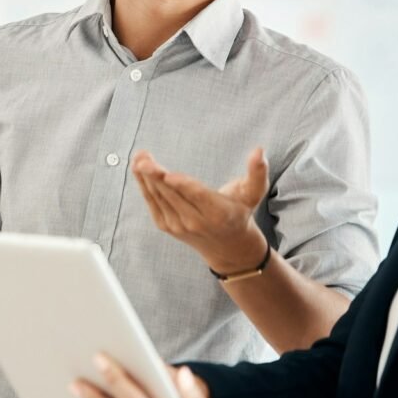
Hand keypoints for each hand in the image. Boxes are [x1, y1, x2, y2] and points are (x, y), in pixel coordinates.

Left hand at [131, 147, 269, 274]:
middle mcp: (196, 222)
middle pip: (173, 195)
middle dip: (156, 175)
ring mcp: (178, 225)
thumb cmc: (239, 213)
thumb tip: (259, 150)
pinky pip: (152, 203)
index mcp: (218, 213)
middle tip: (144, 157)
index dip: (182, 185)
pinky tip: (138, 169)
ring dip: (146, 177)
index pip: (198, 197)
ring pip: (159, 198)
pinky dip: (143, 185)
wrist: (227, 246)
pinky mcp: (166, 225)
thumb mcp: (253, 194)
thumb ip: (257, 173)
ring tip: (139, 157)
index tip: (168, 174)